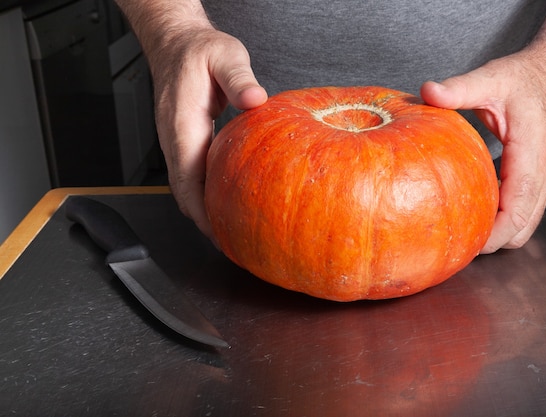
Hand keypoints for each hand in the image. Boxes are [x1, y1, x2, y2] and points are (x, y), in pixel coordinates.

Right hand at [148, 27, 266, 238]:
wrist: (177, 44)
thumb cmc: (198, 52)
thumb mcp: (224, 56)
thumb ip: (239, 77)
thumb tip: (255, 99)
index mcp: (182, 124)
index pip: (186, 178)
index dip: (200, 210)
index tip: (218, 232)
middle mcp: (175, 138)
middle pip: (183, 191)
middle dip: (203, 220)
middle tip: (231, 242)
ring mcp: (177, 141)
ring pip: (186, 186)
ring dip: (203, 209)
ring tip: (230, 228)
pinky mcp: (186, 140)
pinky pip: (193, 174)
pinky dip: (206, 192)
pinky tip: (227, 198)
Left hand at [421, 49, 545, 252]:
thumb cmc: (533, 78)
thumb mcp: (493, 78)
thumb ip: (460, 89)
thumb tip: (428, 92)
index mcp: (534, 158)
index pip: (516, 215)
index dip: (490, 236)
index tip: (463, 242)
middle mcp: (545, 175)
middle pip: (521, 229)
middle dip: (489, 240)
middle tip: (454, 239)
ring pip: (525, 223)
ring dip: (497, 229)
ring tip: (463, 226)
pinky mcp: (543, 178)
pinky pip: (525, 209)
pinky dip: (504, 215)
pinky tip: (478, 206)